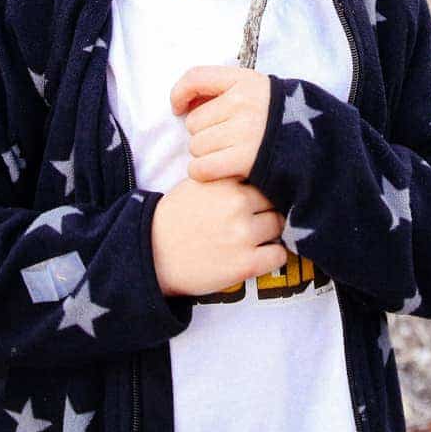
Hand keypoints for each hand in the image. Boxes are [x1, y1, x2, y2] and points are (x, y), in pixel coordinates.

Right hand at [150, 178, 286, 296]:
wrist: (152, 255)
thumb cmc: (175, 218)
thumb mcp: (196, 184)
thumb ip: (225, 175)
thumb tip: (254, 167)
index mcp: (225, 182)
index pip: (262, 176)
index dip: (259, 188)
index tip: (254, 198)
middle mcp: (237, 205)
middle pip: (274, 202)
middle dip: (266, 210)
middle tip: (253, 221)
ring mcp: (243, 234)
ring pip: (279, 226)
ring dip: (270, 233)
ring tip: (252, 239)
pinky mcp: (246, 264)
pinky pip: (279, 255)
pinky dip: (273, 256)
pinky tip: (258, 256)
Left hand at [170, 65, 270, 182]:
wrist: (318, 149)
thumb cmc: (280, 122)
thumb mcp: (260, 93)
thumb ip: (226, 92)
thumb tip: (184, 104)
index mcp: (246, 81)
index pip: (196, 77)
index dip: (179, 93)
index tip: (178, 108)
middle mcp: (243, 102)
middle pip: (193, 122)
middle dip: (203, 133)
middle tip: (224, 140)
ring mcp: (245, 131)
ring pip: (196, 146)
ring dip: (205, 155)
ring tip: (227, 155)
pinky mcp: (246, 159)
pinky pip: (201, 168)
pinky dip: (204, 173)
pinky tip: (219, 171)